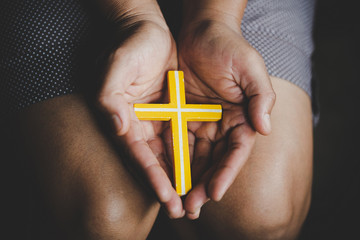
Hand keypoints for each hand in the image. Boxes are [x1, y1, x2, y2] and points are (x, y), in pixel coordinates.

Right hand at [98, 14, 183, 217]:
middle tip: (185, 211)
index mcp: (126, 121)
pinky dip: (193, 155)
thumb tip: (117, 128)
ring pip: (173, 155)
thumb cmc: (130, 47)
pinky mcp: (175, 113)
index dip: (153, 177)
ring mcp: (160, 121)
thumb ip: (109, 96)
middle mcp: (142, 126)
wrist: (148, 32)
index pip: (140, 156)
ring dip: (184, 177)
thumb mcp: (115, 66)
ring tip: (197, 200)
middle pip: (157, 163)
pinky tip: (204, 172)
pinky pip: (186, 138)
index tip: (167, 197)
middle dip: (170, 187)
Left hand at [178, 19, 275, 218]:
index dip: (226, 172)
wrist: (200, 32)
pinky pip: (176, 142)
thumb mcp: (249, 67)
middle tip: (193, 207)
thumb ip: (260, 96)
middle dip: (205, 184)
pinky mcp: (182, 118)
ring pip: (195, 157)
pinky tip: (166, 177)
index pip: (236, 151)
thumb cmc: (228, 47)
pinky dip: (172, 161)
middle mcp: (223, 125)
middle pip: (215, 161)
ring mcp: (202, 123)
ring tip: (179, 202)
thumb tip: (265, 128)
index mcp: (243, 118)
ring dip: (188, 179)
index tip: (215, 192)